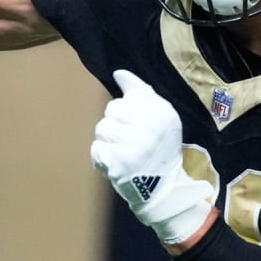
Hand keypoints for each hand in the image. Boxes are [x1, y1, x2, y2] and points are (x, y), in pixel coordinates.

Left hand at [90, 70, 213, 244]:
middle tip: (130, 138)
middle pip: (111, 111)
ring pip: (101, 129)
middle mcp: (147, 128)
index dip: (127, 111)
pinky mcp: (116, 165)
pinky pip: (96, 149)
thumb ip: (140, 91)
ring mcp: (130, 147)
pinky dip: (102, 156)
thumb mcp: (161, 114)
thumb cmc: (161, 146)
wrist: (163, 186)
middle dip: (117, 123)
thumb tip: (118, 73)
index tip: (136, 124)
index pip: (125, 99)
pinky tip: (115, 161)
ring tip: (122, 149)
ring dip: (108, 139)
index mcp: (160, 112)